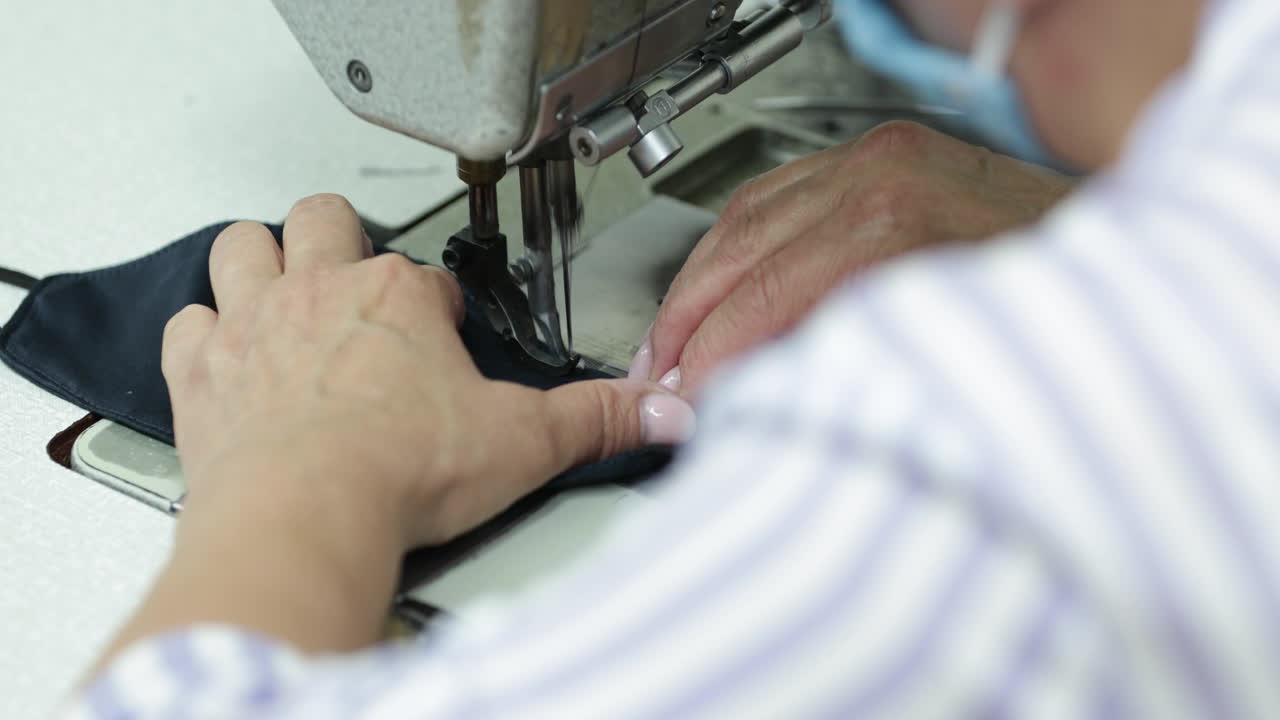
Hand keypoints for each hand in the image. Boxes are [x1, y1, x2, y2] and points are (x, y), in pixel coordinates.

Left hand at [81, 194, 693, 665]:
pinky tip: (222, 353)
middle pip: (323, 220)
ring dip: (259, 260)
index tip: (445, 332)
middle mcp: (320, 293)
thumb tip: (659, 411)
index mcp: (399, 297)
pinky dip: (202, 332)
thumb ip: (596, 420)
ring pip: (242, 246)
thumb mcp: (524, 442)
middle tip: (356, 274)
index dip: (438, 303)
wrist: (304, 515)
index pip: (425, 275)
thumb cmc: (400, 472)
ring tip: (283, 287)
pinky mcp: (202, 373)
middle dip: (338, 236)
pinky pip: (187, 323)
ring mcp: (254, 326)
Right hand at [632, 121, 1073, 396]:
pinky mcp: (876, 157)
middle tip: (657, 378)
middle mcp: (877, 174)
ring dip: (695, 283)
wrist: (1132, 238)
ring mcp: (874, 157)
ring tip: (667, 341)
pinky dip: (730, 244)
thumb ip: (849, 366)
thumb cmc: (1062, 299)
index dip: (712, 356)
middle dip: (685, 323)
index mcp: (894, 218)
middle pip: (738, 253)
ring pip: (742, 218)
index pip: (763, 295)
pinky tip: (715, 283)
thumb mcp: (960, 350)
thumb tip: (767, 401)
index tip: (685, 403)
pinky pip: (772, 195)